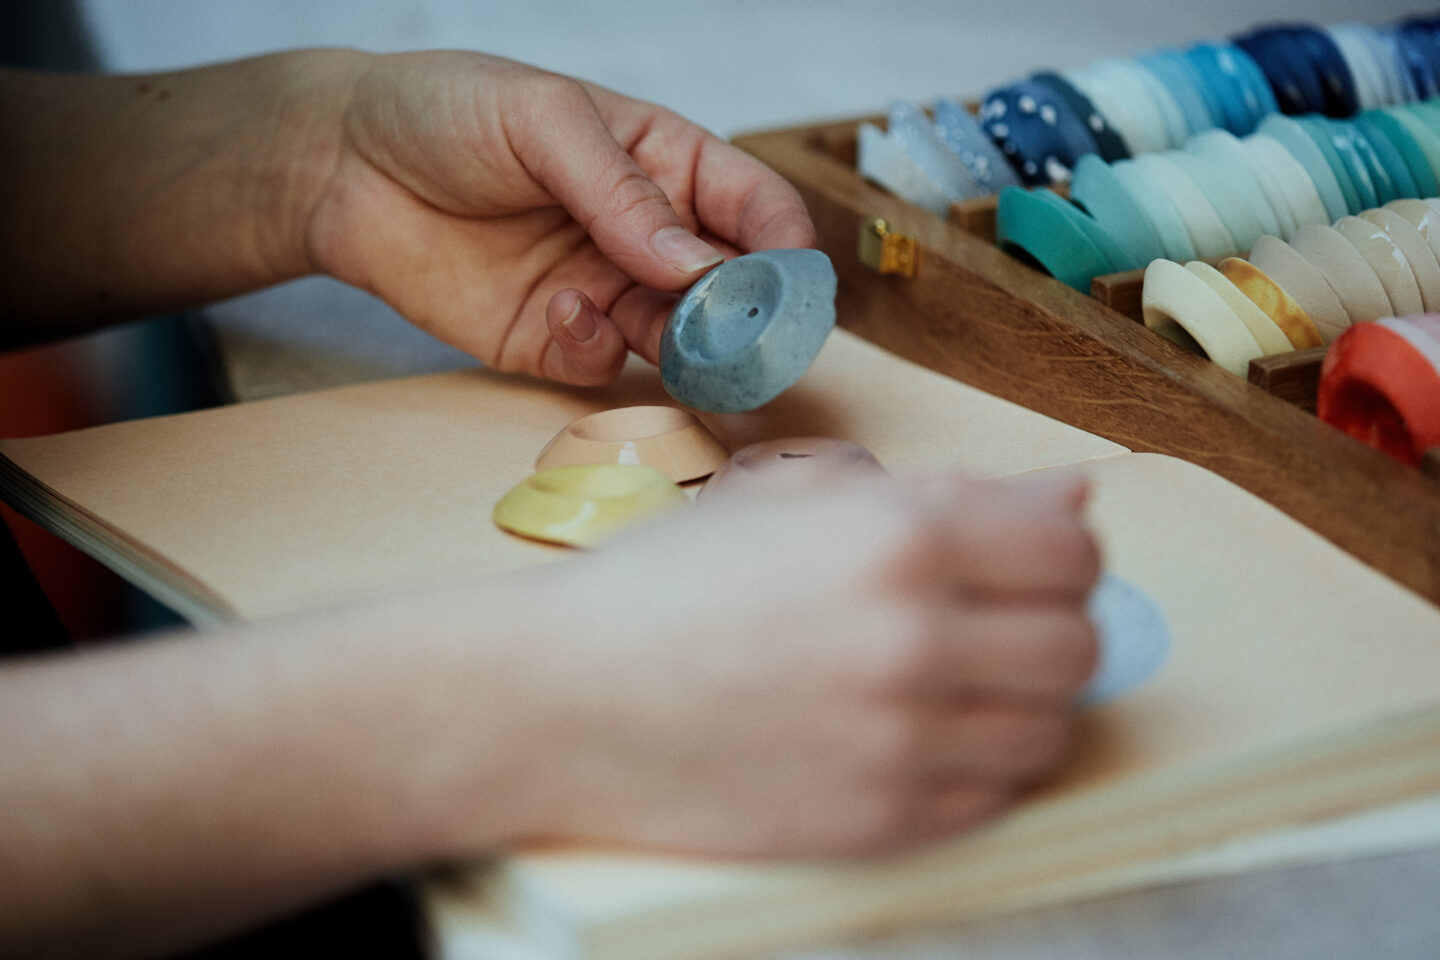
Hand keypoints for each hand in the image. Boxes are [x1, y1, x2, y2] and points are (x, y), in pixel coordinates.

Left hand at [303, 51, 815, 384]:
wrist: (340, 165)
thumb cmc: (445, 111)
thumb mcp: (543, 121)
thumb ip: (623, 192)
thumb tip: (696, 264)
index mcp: (663, 163)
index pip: (754, 206)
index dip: (782, 246)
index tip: (789, 284)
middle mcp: (645, 235)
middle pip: (730, 289)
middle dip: (743, 317)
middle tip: (741, 337)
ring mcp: (602, 289)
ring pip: (677, 339)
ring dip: (681, 347)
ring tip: (660, 332)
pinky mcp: (553, 339)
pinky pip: (603, 365)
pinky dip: (596, 349)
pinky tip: (561, 310)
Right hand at [443, 469, 1100, 858]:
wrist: (564, 697)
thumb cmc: (666, 587)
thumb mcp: (795, 499)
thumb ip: (951, 492)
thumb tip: (1071, 497)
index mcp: (898, 534)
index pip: (1073, 548)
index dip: (1058, 551)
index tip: (1025, 562)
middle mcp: (915, 636)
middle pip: (1079, 642)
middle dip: (1047, 624)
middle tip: (988, 622)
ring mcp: (902, 740)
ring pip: (1052, 727)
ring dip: (1020, 700)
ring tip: (951, 682)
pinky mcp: (883, 821)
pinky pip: (997, 796)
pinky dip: (977, 765)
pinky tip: (915, 734)